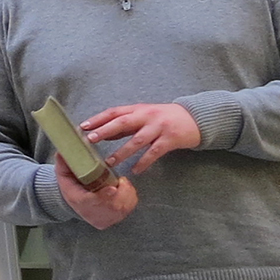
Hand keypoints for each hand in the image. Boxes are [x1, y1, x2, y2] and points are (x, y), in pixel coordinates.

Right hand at [56, 153, 136, 230]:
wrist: (78, 205)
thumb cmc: (72, 187)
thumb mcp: (64, 175)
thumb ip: (64, 164)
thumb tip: (61, 151)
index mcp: (79, 201)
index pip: (92, 201)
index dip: (103, 195)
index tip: (112, 188)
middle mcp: (93, 213)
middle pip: (113, 205)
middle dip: (122, 190)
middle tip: (121, 179)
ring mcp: (105, 218)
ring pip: (123, 205)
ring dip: (127, 192)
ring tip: (121, 184)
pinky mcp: (115, 219)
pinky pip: (129, 206)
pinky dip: (130, 196)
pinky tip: (123, 191)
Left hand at [81, 102, 201, 174]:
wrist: (196, 118)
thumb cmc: (165, 117)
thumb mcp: (144, 115)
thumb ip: (125, 124)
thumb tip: (102, 132)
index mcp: (139, 109)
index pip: (114, 112)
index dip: (98, 119)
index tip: (83, 127)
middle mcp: (147, 116)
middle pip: (122, 122)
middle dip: (105, 131)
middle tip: (90, 140)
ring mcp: (159, 128)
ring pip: (137, 140)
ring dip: (122, 152)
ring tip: (109, 162)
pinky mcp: (170, 140)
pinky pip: (154, 153)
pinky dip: (144, 162)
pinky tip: (135, 170)